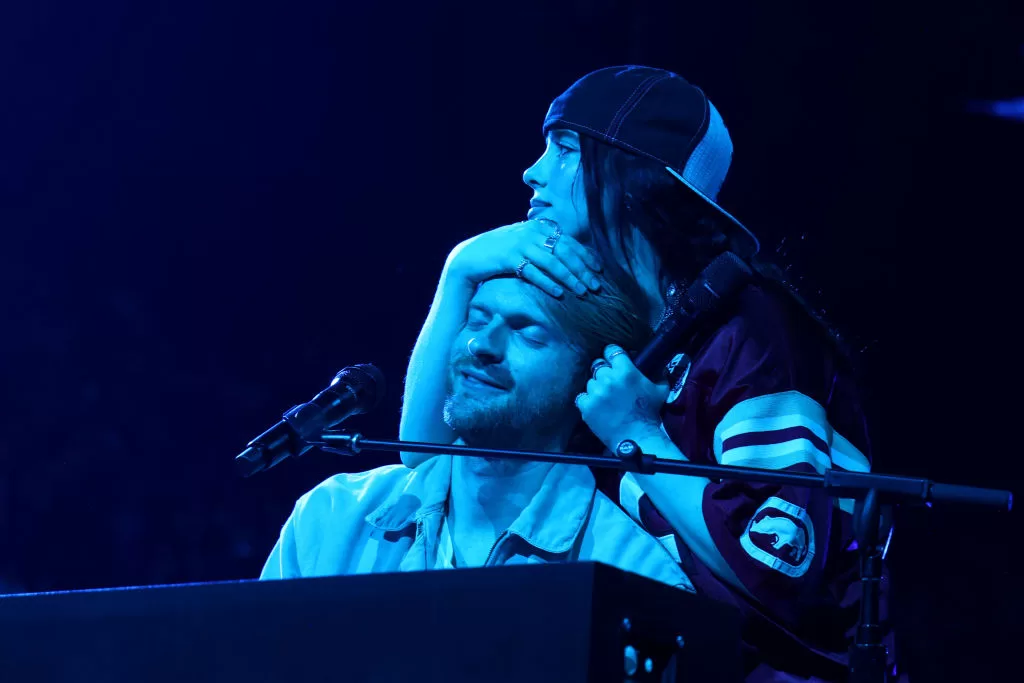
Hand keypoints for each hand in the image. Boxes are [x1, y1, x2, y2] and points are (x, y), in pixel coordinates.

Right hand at [446, 219, 601, 296]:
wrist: (469, 257)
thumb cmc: (500, 253)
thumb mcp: (525, 244)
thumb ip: (544, 245)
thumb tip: (570, 256)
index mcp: (538, 227)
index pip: (569, 241)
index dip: (586, 255)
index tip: (599, 269)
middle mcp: (531, 232)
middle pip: (564, 252)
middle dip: (582, 270)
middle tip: (596, 286)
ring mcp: (520, 243)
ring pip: (552, 263)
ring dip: (570, 279)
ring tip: (582, 292)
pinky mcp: (509, 257)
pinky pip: (533, 272)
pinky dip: (548, 283)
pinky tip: (559, 294)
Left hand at [576, 344, 669, 451]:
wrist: (638, 437)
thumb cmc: (650, 414)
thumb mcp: (660, 391)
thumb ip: (660, 375)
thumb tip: (660, 366)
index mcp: (626, 371)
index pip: (612, 351)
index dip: (612, 354)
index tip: (613, 360)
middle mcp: (608, 378)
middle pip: (598, 366)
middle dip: (604, 372)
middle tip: (610, 382)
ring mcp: (595, 392)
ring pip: (590, 382)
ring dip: (596, 388)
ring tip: (605, 398)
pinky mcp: (586, 406)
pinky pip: (581, 397)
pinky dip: (587, 401)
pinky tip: (596, 406)